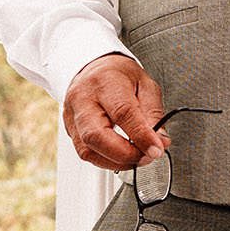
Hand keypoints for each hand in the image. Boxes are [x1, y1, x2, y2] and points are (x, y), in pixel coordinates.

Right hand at [63, 53, 168, 169]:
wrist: (93, 69)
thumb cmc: (120, 75)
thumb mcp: (146, 85)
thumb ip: (153, 113)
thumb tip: (160, 141)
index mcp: (105, 82)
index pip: (122, 113)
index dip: (141, 135)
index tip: (157, 149)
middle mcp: (83, 100)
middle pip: (97, 136)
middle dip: (126, 154)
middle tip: (148, 156)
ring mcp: (72, 116)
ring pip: (88, 150)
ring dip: (117, 162)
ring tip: (138, 158)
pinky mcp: (69, 130)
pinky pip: (85, 153)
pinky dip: (106, 161)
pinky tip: (122, 158)